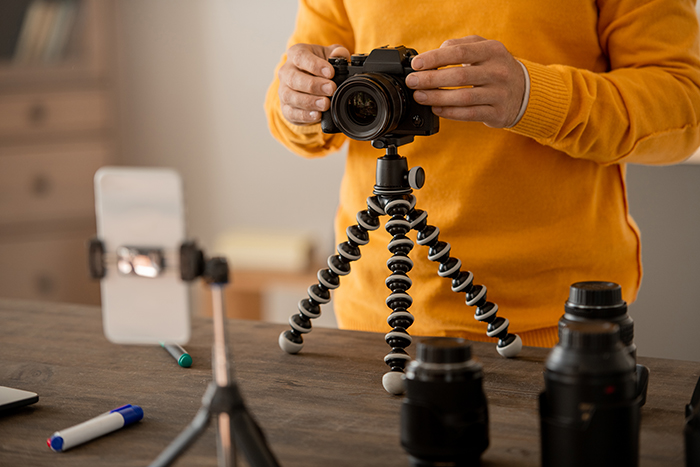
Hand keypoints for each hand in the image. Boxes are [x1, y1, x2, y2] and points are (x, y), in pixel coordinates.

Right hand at [278, 43, 350, 124]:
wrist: (315, 84)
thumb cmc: (322, 66)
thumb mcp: (331, 56)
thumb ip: (337, 53)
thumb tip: (339, 54)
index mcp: (296, 54)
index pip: (300, 57)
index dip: (315, 65)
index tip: (330, 72)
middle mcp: (286, 71)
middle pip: (293, 78)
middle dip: (313, 85)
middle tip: (331, 89)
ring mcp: (283, 90)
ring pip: (289, 96)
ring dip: (309, 101)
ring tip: (325, 104)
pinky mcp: (286, 108)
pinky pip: (291, 113)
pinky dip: (304, 115)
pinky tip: (317, 115)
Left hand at [406, 36, 525, 127]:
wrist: (524, 91)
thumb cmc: (495, 67)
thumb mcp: (483, 49)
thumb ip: (459, 45)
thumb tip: (434, 54)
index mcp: (493, 50)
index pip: (459, 52)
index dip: (435, 58)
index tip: (416, 65)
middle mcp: (498, 71)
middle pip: (458, 76)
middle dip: (430, 80)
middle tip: (413, 82)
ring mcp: (499, 93)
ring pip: (463, 97)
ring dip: (437, 97)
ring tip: (419, 96)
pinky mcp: (497, 112)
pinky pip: (469, 114)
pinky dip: (449, 112)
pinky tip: (436, 108)